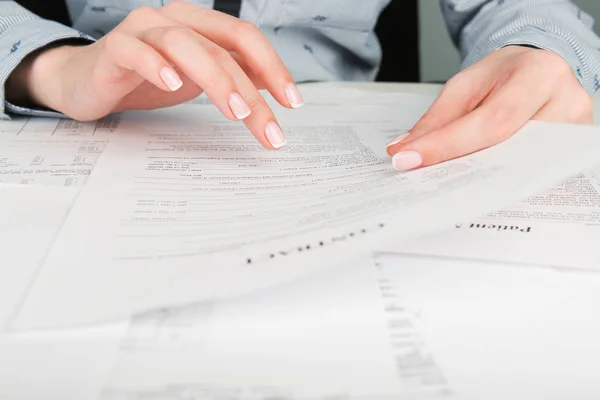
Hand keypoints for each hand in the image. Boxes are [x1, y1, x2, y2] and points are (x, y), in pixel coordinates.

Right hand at [7, 2, 302, 149]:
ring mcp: (142, 31)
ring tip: (236, 113)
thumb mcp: (198, 78)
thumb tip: (274, 87)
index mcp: (199, 24)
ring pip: (186, 47)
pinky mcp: (114, 49)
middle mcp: (173, 20)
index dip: (273, 67)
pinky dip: (156, 65)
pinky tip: (174, 85)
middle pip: (221, 49)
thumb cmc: (146, 79)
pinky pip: (135, 51)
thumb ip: (232, 75)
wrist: (88, 82)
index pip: (244, 38)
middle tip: (269, 130)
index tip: (292, 102)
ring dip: (216, 80)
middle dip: (251, 92)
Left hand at [386, 46, 593, 169]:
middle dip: (458, 168)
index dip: (447, 145)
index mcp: (540, 75)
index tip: (409, 159)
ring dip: (476, 181)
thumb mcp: (464, 85)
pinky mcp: (569, 154)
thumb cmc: (504, 74)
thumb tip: (403, 150)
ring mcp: (573, 133)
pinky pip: (527, 177)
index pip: (490, 121)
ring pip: (517, 171)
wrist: (535, 70)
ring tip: (440, 184)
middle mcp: (566, 104)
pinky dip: (495, 183)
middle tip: (421, 179)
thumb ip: (436, 119)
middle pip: (506, 152)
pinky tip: (470, 186)